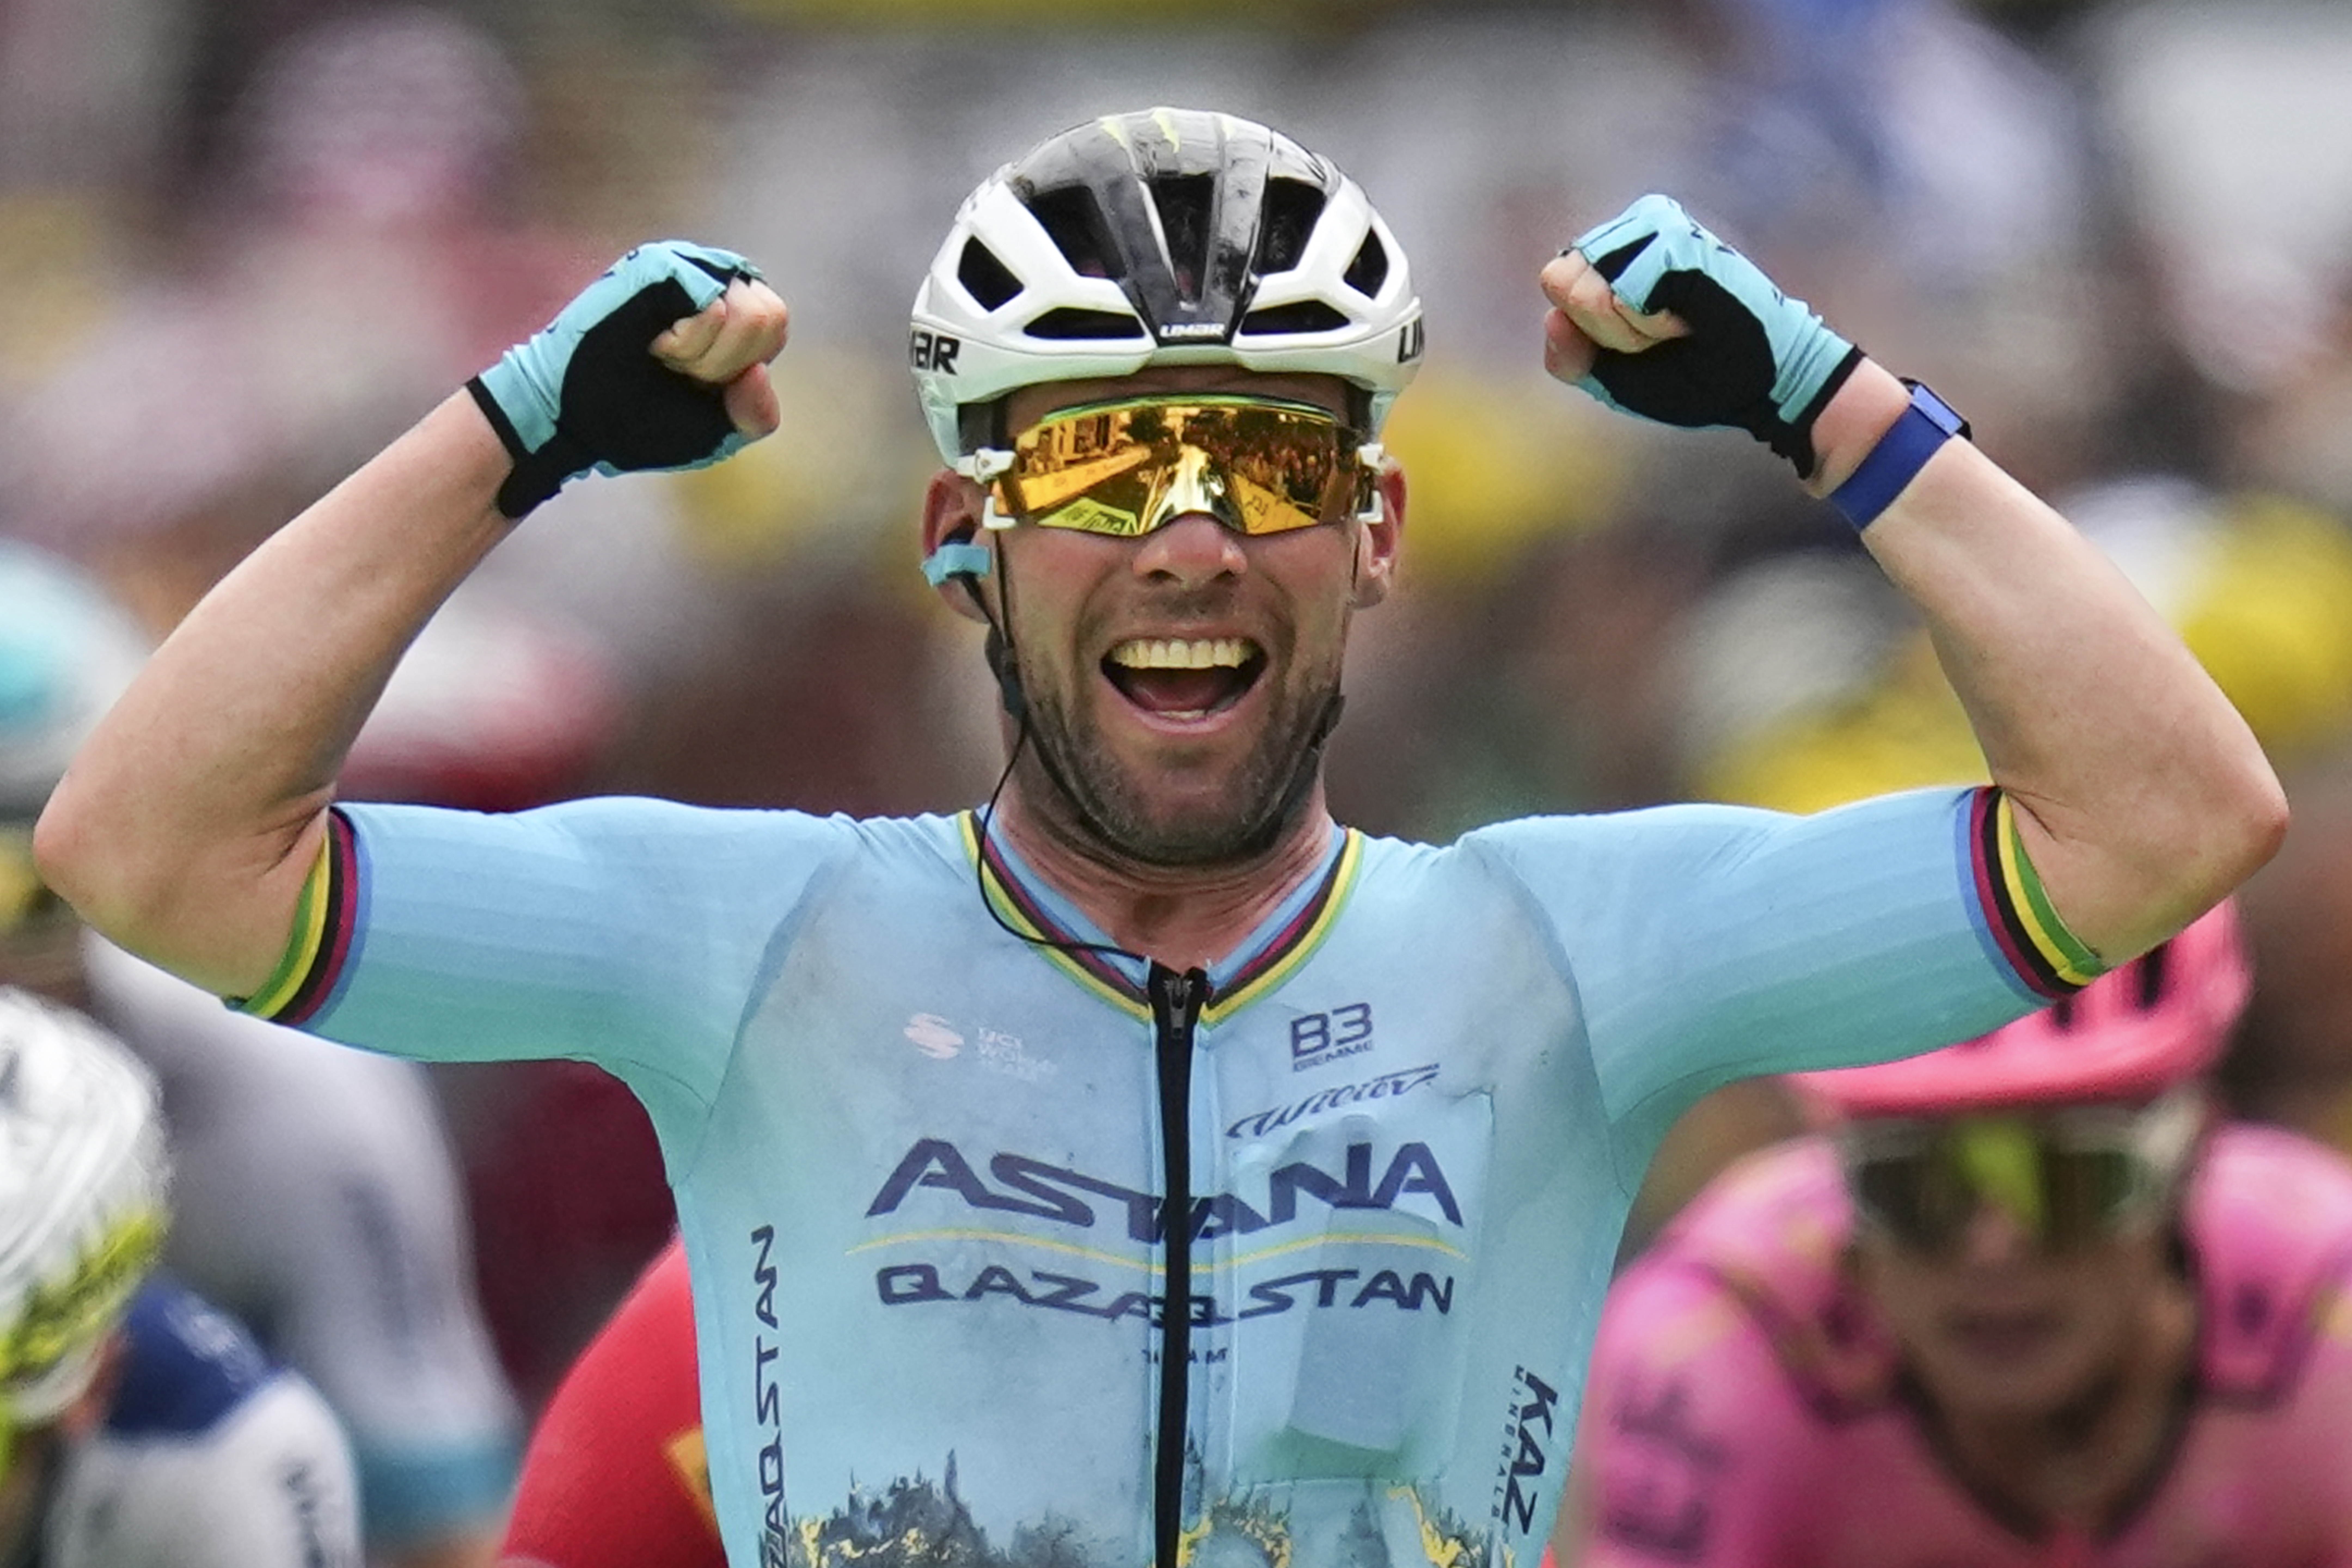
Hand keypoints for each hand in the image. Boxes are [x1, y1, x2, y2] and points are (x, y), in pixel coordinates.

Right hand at [468, 241, 788, 517]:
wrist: (577, 420)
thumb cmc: (641, 420)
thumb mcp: (717, 431)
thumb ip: (757, 413)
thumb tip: (760, 372)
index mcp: (730, 309)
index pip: (774, 329)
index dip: (739, 368)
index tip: (694, 380)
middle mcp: (710, 276)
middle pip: (771, 316)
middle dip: (725, 362)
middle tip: (676, 368)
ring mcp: (684, 264)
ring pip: (747, 312)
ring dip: (703, 355)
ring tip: (661, 354)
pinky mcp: (658, 264)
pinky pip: (713, 306)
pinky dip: (686, 342)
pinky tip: (652, 343)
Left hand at [1540, 195, 1859, 476]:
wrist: (1756, 384)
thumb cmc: (1689, 376)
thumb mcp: (1612, 377)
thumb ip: (1568, 356)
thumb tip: (1552, 318)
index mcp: (1609, 252)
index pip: (1555, 284)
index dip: (1590, 331)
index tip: (1639, 341)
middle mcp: (1630, 227)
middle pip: (1561, 283)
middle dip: (1605, 329)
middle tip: (1659, 333)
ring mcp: (1656, 224)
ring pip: (1590, 289)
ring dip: (1630, 327)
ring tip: (1676, 325)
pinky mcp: (1679, 237)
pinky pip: (1625, 291)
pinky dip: (1652, 321)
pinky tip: (1689, 317)